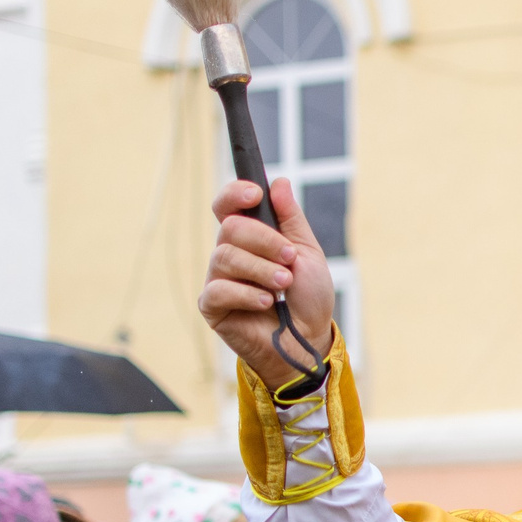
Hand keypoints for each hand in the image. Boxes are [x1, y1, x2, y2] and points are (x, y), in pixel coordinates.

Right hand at [201, 179, 336, 390]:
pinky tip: (266, 302)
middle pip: (231, 228)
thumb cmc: (307, 297)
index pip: (228, 205)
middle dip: (265, 241)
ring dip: (261, 269)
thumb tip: (279, 182)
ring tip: (284, 284)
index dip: (235, 193)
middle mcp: (229, 253)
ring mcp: (218, 279)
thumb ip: (291, 218)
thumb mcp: (307, 252)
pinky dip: (246, 293)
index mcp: (250, 237)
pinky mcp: (212, 307)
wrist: (309, 338)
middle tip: (290, 259)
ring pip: (225, 256)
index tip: (255, 194)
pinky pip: (218, 289)